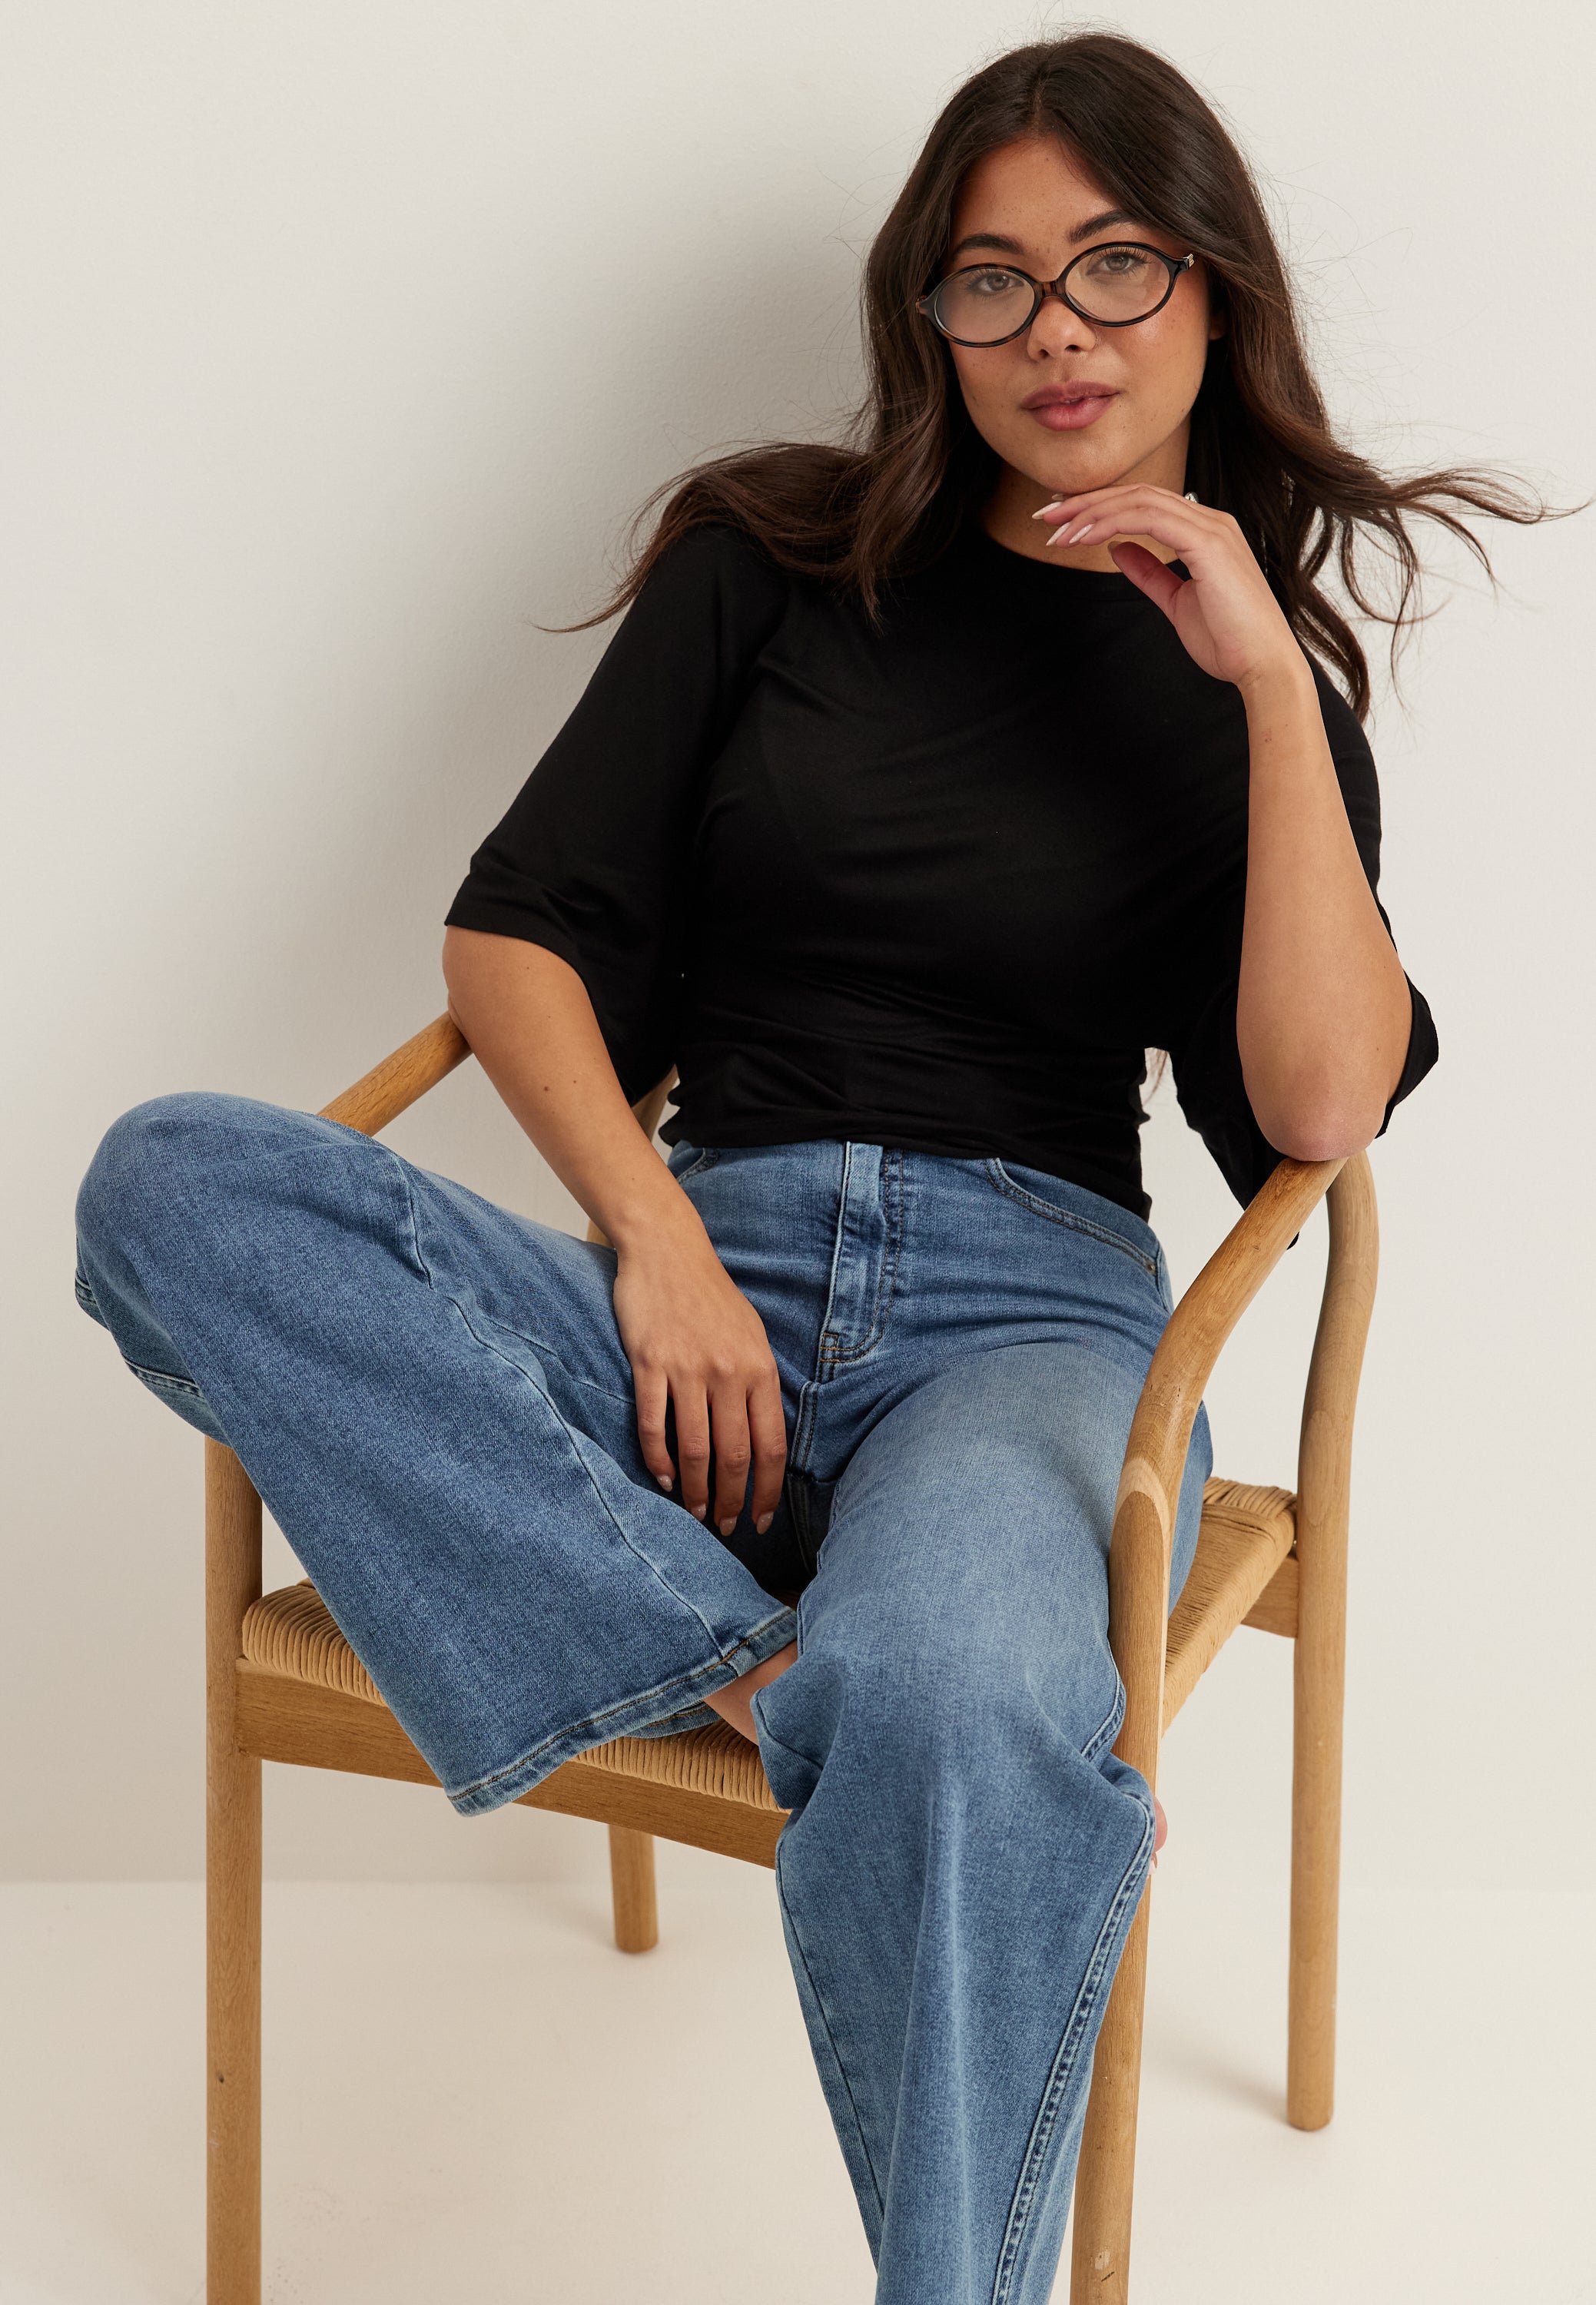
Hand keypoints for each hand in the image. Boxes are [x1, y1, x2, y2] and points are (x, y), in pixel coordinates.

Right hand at [611, 1216, 787, 1538]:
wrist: (668, 1251)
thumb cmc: (712, 1296)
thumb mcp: (751, 1335)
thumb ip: (759, 1383)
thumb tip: (763, 1437)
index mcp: (759, 1369)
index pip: (770, 1445)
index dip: (768, 1490)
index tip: (761, 1518)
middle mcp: (728, 1373)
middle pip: (734, 1456)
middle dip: (731, 1500)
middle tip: (724, 1526)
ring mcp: (687, 1369)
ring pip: (695, 1448)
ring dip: (696, 1490)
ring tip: (694, 1513)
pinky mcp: (650, 1364)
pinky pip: (654, 1425)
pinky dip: (659, 1459)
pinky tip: (664, 1479)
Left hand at [1034, 483, 1302, 692]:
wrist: (1262, 666)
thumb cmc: (1227, 641)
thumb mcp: (1176, 602)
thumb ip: (1149, 572)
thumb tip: (1117, 548)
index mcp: (1205, 532)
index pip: (1145, 504)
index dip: (1101, 506)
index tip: (1063, 519)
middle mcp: (1211, 521)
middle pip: (1138, 494)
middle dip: (1087, 501)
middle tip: (1045, 513)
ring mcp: (1212, 528)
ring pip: (1140, 500)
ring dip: (1092, 511)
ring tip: (1056, 529)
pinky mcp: (1209, 543)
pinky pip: (1150, 519)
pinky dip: (1110, 523)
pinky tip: (1082, 536)